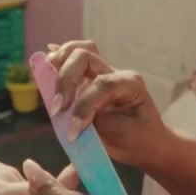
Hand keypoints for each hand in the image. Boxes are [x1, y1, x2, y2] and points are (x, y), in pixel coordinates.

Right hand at [44, 41, 169, 166]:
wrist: (147, 143)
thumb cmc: (137, 140)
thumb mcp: (118, 135)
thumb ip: (93, 121)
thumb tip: (67, 114)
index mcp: (130, 84)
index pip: (102, 84)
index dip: (83, 106)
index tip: (72, 131)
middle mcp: (116, 73)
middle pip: (85, 57)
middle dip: (66, 79)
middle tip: (58, 108)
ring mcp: (103, 73)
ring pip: (81, 51)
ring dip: (61, 60)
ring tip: (48, 69)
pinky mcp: (91, 80)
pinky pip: (75, 61)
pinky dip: (61, 58)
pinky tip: (48, 58)